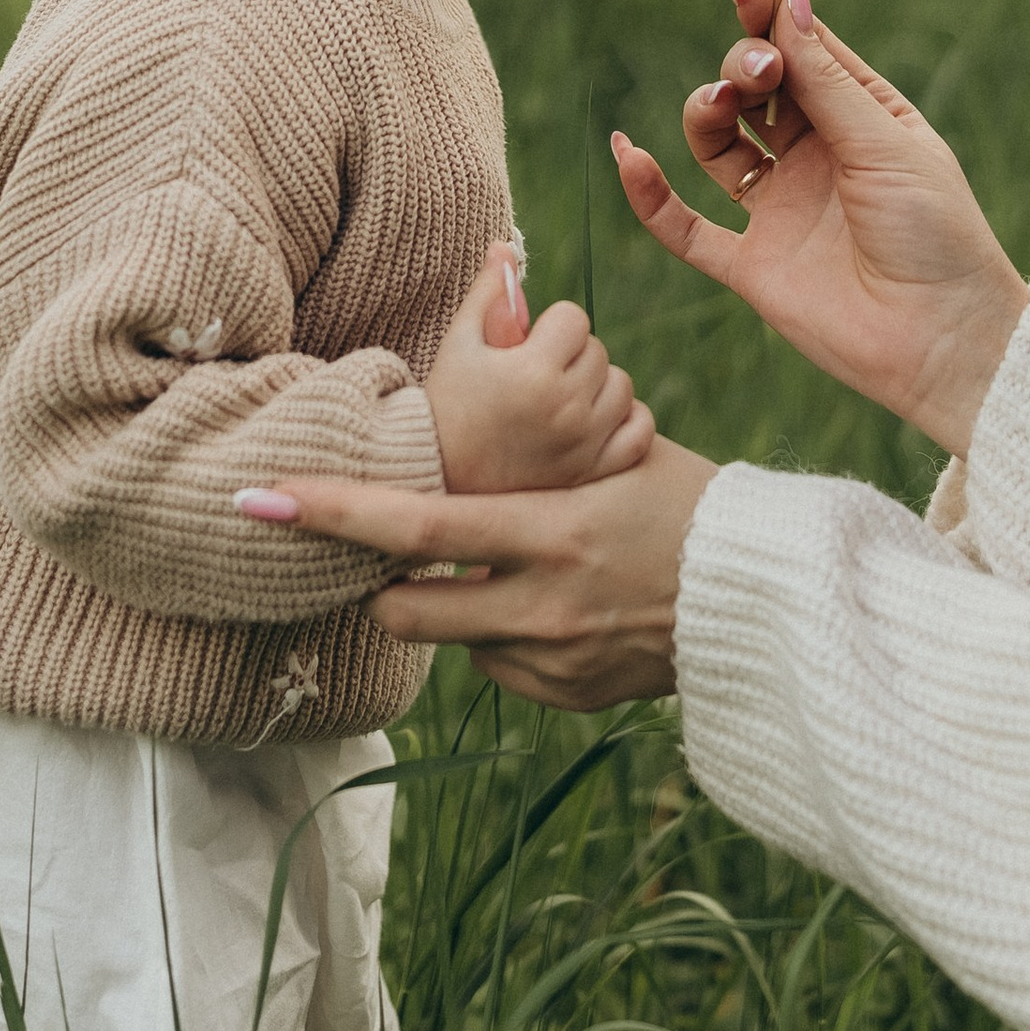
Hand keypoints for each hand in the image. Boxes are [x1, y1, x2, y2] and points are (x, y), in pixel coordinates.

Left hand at [233, 440, 720, 709]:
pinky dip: (509, 639)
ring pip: (454, 642)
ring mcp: (555, 662)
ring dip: (461, 609)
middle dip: (384, 588)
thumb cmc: (690, 500)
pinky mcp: (569, 697)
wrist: (768, 596)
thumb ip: (540, 429)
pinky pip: (502, 670)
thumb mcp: (620, 450)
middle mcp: (544, 606)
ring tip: (519, 571)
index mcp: (552, 532)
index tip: (261, 499)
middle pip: (407, 611)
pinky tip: (561, 608)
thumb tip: (487, 333)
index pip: (416, 526)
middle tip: (394, 560)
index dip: (333, 513)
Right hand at [422, 245, 654, 493]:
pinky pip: (640, 431)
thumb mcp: (460, 342)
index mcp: (533, 371)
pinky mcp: (594, 472)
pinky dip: (625, 420)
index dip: (549, 328)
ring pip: (621, 386)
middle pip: (598, 351)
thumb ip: (489, 293)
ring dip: (596, 386)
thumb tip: (506, 246)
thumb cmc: (446, 402)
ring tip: (557, 400)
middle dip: (569, 356)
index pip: (574, 318)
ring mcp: (584, 445)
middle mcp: (566, 408)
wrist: (436, 475)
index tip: (525, 347)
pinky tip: (593, 420)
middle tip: (535, 377)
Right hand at [612, 0, 1028, 454]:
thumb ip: (825, 74)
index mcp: (860, 118)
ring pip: (717, 144)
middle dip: (744, 64)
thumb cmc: (937, 234)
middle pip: (755, 90)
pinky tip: (627, 154)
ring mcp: (781, 211)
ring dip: (705, 113)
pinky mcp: (752, 266)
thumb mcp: (884, 142)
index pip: (803, 52)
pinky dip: (650, 195)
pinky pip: (686, 227)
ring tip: (719, 104)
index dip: (771, 20)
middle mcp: (816, 158)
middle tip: (756, 69)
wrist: (944, 343)